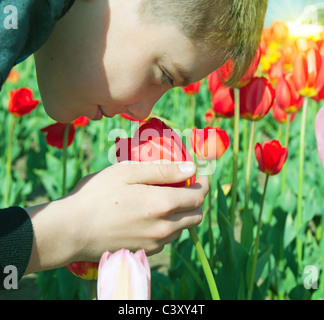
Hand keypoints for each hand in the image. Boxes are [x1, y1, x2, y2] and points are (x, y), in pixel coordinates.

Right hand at [25, 162, 208, 273]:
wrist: (73, 231)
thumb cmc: (97, 196)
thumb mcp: (128, 172)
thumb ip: (163, 171)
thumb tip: (191, 168)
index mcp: (163, 204)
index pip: (198, 196)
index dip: (204, 184)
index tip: (201, 176)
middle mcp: (165, 227)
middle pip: (196, 215)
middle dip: (197, 200)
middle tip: (186, 187)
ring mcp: (155, 243)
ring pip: (183, 228)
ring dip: (182, 213)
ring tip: (167, 199)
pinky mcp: (145, 252)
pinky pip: (167, 239)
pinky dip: (168, 226)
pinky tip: (152, 216)